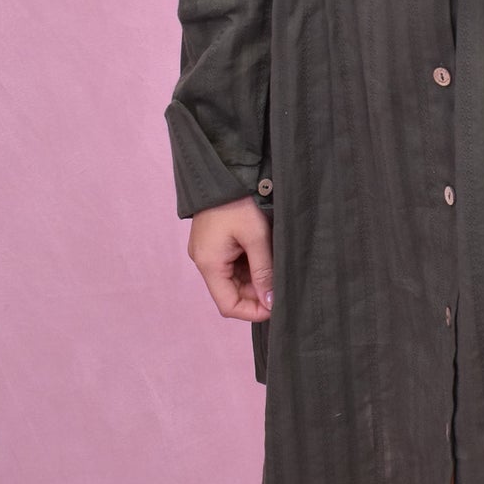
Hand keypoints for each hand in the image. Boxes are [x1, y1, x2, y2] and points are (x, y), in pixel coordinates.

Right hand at [187, 197, 273, 321]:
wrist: (223, 171)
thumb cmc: (239, 202)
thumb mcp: (257, 237)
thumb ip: (263, 272)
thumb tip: (270, 302)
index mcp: (209, 264)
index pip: (228, 305)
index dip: (252, 311)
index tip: (275, 308)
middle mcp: (204, 261)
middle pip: (230, 293)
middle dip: (256, 294)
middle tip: (280, 286)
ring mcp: (208, 252)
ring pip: (233, 279)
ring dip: (254, 279)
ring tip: (274, 268)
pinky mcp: (213, 243)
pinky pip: (231, 264)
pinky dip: (248, 266)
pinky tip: (264, 256)